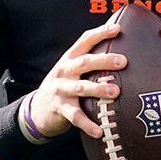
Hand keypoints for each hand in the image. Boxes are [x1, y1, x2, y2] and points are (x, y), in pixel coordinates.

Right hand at [26, 23, 126, 138]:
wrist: (36, 109)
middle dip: (104, 60)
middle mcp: (65, 71)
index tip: (117, 29)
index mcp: (70, 58)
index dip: (100, 33)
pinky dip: (87, 124)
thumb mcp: (71, 69)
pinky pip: (75, 117)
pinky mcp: (59, 108)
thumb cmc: (64, 86)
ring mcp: (61, 89)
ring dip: (98, 89)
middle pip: (85, 62)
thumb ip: (90, 60)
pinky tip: (99, 130)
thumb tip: (120, 52)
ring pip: (81, 87)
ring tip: (115, 92)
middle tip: (123, 61)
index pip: (85, 41)